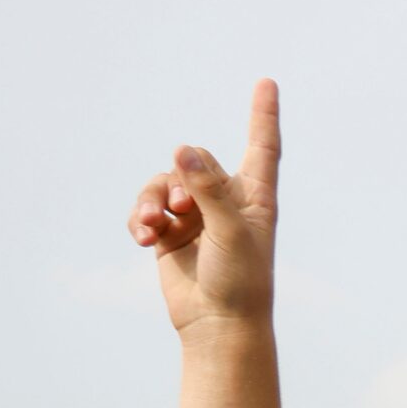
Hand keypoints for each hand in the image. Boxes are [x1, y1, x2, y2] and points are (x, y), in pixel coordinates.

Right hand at [127, 79, 281, 334]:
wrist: (219, 324)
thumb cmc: (240, 281)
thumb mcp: (231, 231)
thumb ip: (208, 189)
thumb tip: (182, 149)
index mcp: (255, 198)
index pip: (261, 147)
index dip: (263, 115)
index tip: (267, 82)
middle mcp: (226, 201)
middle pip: (195, 161)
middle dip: (181, 179)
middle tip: (181, 208)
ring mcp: (196, 217)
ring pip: (164, 182)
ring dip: (151, 198)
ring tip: (150, 224)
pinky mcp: (170, 234)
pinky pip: (146, 209)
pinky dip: (139, 218)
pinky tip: (142, 236)